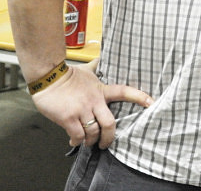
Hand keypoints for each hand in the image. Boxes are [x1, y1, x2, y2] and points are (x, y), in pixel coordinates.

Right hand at [32, 59, 152, 148]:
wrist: (48, 77)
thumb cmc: (67, 75)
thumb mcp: (88, 70)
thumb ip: (97, 67)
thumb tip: (103, 58)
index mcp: (101, 90)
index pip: (125, 92)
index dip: (140, 97)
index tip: (151, 103)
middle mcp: (94, 101)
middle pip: (109, 124)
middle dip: (109, 138)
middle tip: (106, 144)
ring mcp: (81, 110)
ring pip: (93, 132)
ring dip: (91, 141)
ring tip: (88, 142)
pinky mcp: (68, 118)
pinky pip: (77, 135)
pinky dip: (76, 141)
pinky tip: (74, 141)